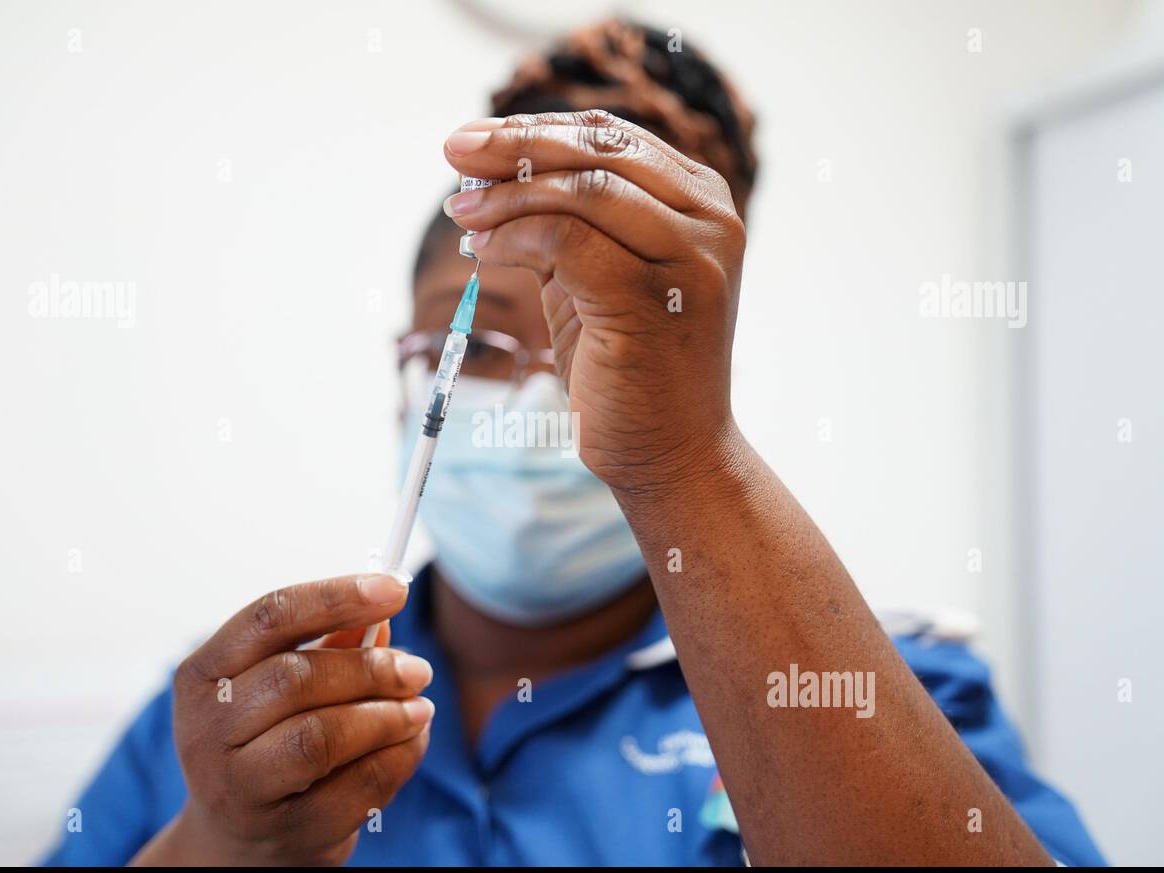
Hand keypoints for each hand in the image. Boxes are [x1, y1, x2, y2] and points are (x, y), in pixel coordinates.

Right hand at [132, 574, 432, 865]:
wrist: (239, 843)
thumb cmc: (264, 746)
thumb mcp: (280, 690)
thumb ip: (329, 648)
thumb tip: (382, 616)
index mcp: (202, 676)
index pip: (269, 617)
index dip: (337, 597)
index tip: (396, 589)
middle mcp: (207, 731)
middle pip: (297, 677)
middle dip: (371, 667)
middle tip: (417, 669)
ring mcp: (240, 788)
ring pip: (322, 736)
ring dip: (386, 716)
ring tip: (419, 709)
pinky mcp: (286, 832)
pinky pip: (357, 787)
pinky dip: (398, 758)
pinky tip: (411, 742)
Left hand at [443, 110, 745, 494]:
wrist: (673, 454)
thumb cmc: (632, 369)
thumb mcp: (600, 278)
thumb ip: (569, 224)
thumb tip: (489, 174)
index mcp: (702, 204)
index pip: (611, 137)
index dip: (535, 127)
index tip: (474, 140)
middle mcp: (709, 221)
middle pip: (597, 151)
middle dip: (513, 146)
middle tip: (454, 153)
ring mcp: (688, 259)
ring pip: (581, 191)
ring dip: (506, 195)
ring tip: (462, 212)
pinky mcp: (651, 299)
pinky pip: (566, 242)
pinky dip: (514, 237)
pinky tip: (483, 249)